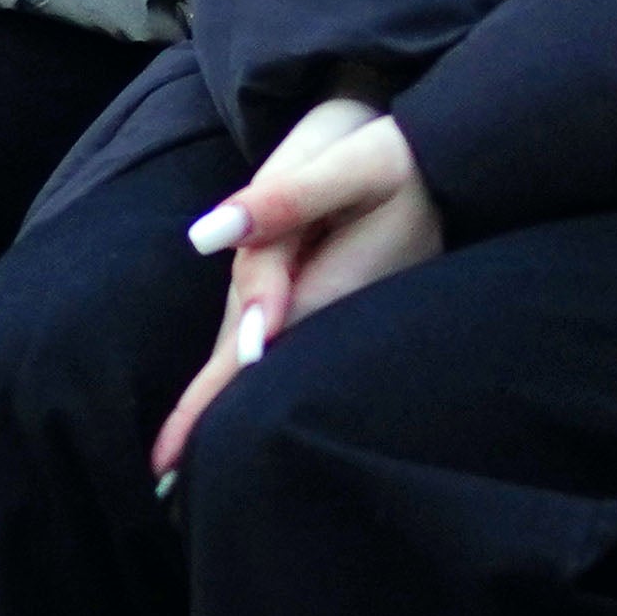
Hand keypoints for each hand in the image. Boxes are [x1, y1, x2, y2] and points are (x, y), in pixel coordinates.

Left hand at [150, 97, 447, 477]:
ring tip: (181, 438)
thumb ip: (280, 200)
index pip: (256, 351)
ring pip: (275, 342)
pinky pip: (293, 325)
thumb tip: (206, 237)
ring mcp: (346, 303)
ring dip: (229, 386)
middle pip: (261, 362)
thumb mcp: (343, 160)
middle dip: (209, 414)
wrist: (456, 147)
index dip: (209, 401)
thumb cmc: (394, 147)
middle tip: (160, 468)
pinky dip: (256, 351)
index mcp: (334, 283)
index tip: (167, 455)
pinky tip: (241, 366)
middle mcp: (341, 306)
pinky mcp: (346, 290)